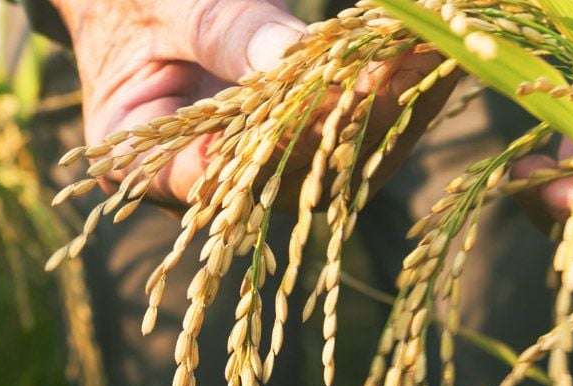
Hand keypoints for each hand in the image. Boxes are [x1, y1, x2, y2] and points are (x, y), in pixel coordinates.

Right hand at [50, 0, 453, 207]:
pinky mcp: (304, 141)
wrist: (145, 2)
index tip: (328, 95)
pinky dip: (396, 87)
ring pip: (338, 160)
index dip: (273, 142)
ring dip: (394, 105)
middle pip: (290, 171)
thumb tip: (288, 57)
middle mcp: (206, 180)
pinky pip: (355, 128)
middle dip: (354, 118)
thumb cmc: (135, 0)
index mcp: (141, 159)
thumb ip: (220, 31)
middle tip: (404, 63)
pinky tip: (433, 49)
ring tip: (436, 49)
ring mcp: (260, 166)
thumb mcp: (168, 4)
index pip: (207, 173)